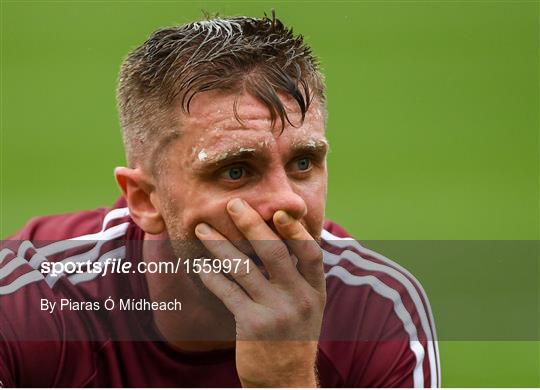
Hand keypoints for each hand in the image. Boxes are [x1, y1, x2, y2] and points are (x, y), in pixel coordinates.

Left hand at [194, 198, 325, 386]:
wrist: (286, 383)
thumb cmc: (294, 338)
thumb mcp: (308, 309)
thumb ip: (299, 278)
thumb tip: (281, 241)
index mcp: (315, 292)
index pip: (310, 253)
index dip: (295, 230)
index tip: (278, 211)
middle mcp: (299, 299)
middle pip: (275, 253)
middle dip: (252, 225)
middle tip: (233, 205)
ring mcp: (275, 313)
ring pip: (244, 268)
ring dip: (220, 245)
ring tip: (203, 228)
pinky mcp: (251, 325)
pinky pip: (227, 292)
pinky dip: (212, 274)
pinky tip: (199, 263)